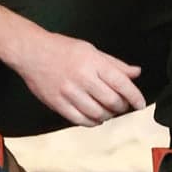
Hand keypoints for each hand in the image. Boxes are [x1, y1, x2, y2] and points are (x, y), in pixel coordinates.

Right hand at [7, 27, 144, 126]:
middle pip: (111, 101)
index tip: (140, 104)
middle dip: (122, 107)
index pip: (121, 83)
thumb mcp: (91, 50)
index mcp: (93, 62)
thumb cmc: (61, 49)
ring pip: (97, 113)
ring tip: (108, 111)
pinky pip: (80, 120)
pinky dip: (92, 122)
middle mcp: (82, 77)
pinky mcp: (57, 103)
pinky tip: (95, 117)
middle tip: (122, 105)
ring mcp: (68, 92)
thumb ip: (115, 64)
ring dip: (108, 115)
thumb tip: (136, 73)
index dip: (135, 96)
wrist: (31, 51)